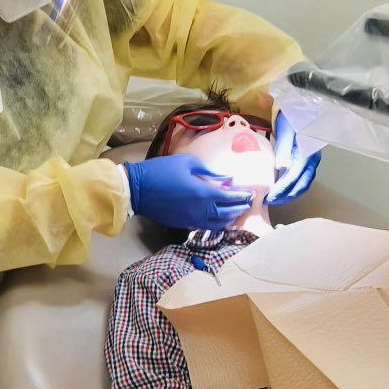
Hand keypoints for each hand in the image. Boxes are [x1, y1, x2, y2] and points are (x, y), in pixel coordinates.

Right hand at [123, 154, 252, 231]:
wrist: (138, 189)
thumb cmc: (162, 170)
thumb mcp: (187, 162)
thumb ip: (209, 171)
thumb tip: (226, 178)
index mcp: (203, 192)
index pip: (229, 197)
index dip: (242, 196)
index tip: (251, 193)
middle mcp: (201, 209)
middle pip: (227, 213)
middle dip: (239, 208)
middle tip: (248, 203)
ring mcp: (192, 219)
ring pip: (217, 223)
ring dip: (229, 219)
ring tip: (236, 214)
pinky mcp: (183, 224)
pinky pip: (205, 226)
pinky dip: (216, 224)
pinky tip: (219, 220)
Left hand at [265, 111, 321, 206]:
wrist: (299, 111)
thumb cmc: (291, 119)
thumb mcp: (285, 131)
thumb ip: (284, 148)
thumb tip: (281, 167)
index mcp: (306, 154)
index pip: (294, 177)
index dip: (282, 189)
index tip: (269, 197)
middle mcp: (312, 161)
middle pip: (300, 185)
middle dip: (285, 196)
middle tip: (268, 201)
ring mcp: (311, 163)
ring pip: (302, 185)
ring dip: (288, 194)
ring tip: (273, 199)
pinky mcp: (307, 163)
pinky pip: (301, 180)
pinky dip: (291, 188)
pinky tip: (280, 190)